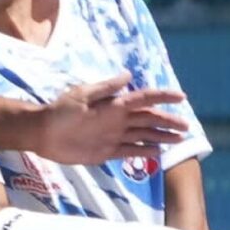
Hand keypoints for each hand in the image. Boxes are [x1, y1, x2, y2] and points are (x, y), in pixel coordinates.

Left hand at [35, 71, 189, 165]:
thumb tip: (128, 75)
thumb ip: (106, 87)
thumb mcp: (82, 95)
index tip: (181, 97)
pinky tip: (158, 154)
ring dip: (161, 137)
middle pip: (149, 119)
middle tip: (186, 127)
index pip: (144, 98)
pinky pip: (130, 152)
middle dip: (168, 122)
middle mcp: (118, 119)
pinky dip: (144, 153)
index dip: (163, 96)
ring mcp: (114, 136)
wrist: (43, 133)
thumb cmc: (60, 110)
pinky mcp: (107, 152)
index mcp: (115, 104)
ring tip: (179, 140)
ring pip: (144, 136)